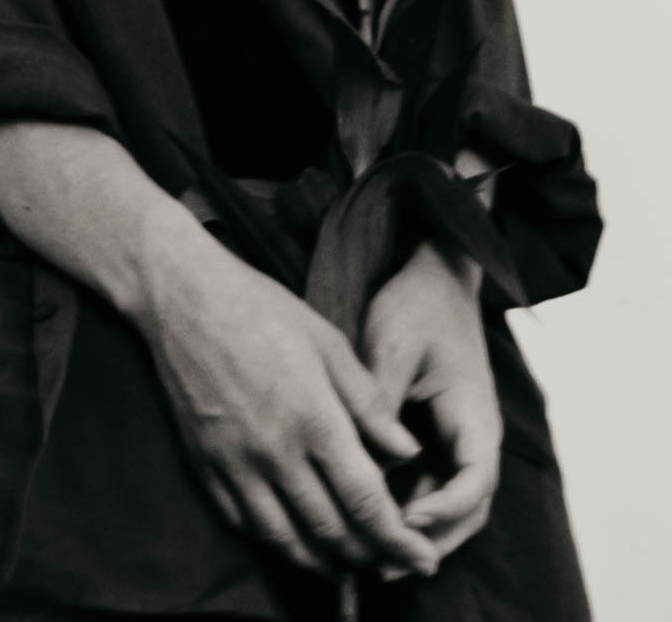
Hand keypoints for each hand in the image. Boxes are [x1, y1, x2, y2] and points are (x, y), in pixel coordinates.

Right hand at [133, 219, 440, 578]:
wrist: (185, 300)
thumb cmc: (263, 310)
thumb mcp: (329, 343)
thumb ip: (370, 404)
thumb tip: (408, 454)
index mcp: (313, 418)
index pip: (366, 502)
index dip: (399, 540)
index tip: (424, 560)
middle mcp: (273, 452)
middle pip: (330, 530)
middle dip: (369, 558)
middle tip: (394, 566)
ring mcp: (234, 464)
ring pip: (285, 540)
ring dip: (323, 563)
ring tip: (351, 567)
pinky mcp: (204, 467)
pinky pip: (244, 525)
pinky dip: (277, 543)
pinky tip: (296, 541)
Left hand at [362, 242, 502, 569]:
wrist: (434, 277)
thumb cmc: (417, 307)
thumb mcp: (392, 348)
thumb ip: (382, 406)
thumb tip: (364, 464)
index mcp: (475, 415)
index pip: (475, 483)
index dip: (442, 511)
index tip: (401, 519)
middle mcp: (475, 435)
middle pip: (467, 510)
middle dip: (428, 540)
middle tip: (380, 562)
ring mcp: (459, 438)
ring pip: (449, 503)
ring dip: (417, 530)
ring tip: (370, 551)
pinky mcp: (440, 436)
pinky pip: (431, 484)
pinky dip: (409, 506)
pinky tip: (371, 514)